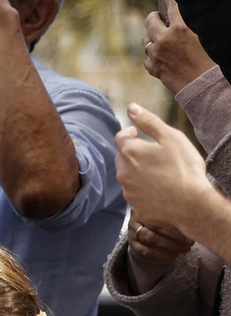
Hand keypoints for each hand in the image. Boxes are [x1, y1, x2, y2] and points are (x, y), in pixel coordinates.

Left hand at [115, 104, 226, 238]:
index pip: (120, 137)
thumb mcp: (171, 138)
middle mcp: (123, 172)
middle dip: (131, 153)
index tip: (136, 133)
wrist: (194, 205)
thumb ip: (149, 121)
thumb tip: (131, 107)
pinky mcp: (136, 207)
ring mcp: (128, 191)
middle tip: (150, 154)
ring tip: (157, 173)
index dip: (128, 133)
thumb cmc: (185, 169)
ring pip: (127, 177)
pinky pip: (135, 195)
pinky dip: (143, 190)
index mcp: (129, 152)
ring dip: (136, 172)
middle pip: (121, 157)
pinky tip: (158, 190)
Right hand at [127, 218, 194, 265]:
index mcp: (145, 208)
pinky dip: (162, 255)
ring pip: (150, 239)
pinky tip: (175, 255)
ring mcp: (132, 232)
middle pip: (154, 227)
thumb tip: (194, 220)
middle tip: (190, 242)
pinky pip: (147, 251)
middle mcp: (136, 219)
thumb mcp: (166, 213)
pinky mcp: (133, 244)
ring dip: (170, 246)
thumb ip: (175, 214)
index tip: (191, 229)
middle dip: (174, 237)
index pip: (159, 215)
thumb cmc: (163, 219)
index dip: (175, 223)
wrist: (147, 228)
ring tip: (185, 249)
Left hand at [143, 0, 214, 95]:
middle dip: (155, 18)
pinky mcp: (155, 69)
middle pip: (150, 20)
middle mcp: (165, 39)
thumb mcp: (208, 38)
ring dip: (153, 39)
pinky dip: (154, 58)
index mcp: (182, 28)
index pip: (172, 3)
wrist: (210, 90)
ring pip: (146, 41)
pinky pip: (148, 59)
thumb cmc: (215, 63)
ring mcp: (157, 54)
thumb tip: (184, 18)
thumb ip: (193, 26)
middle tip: (160, 19)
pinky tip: (163, 59)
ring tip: (164, 42)